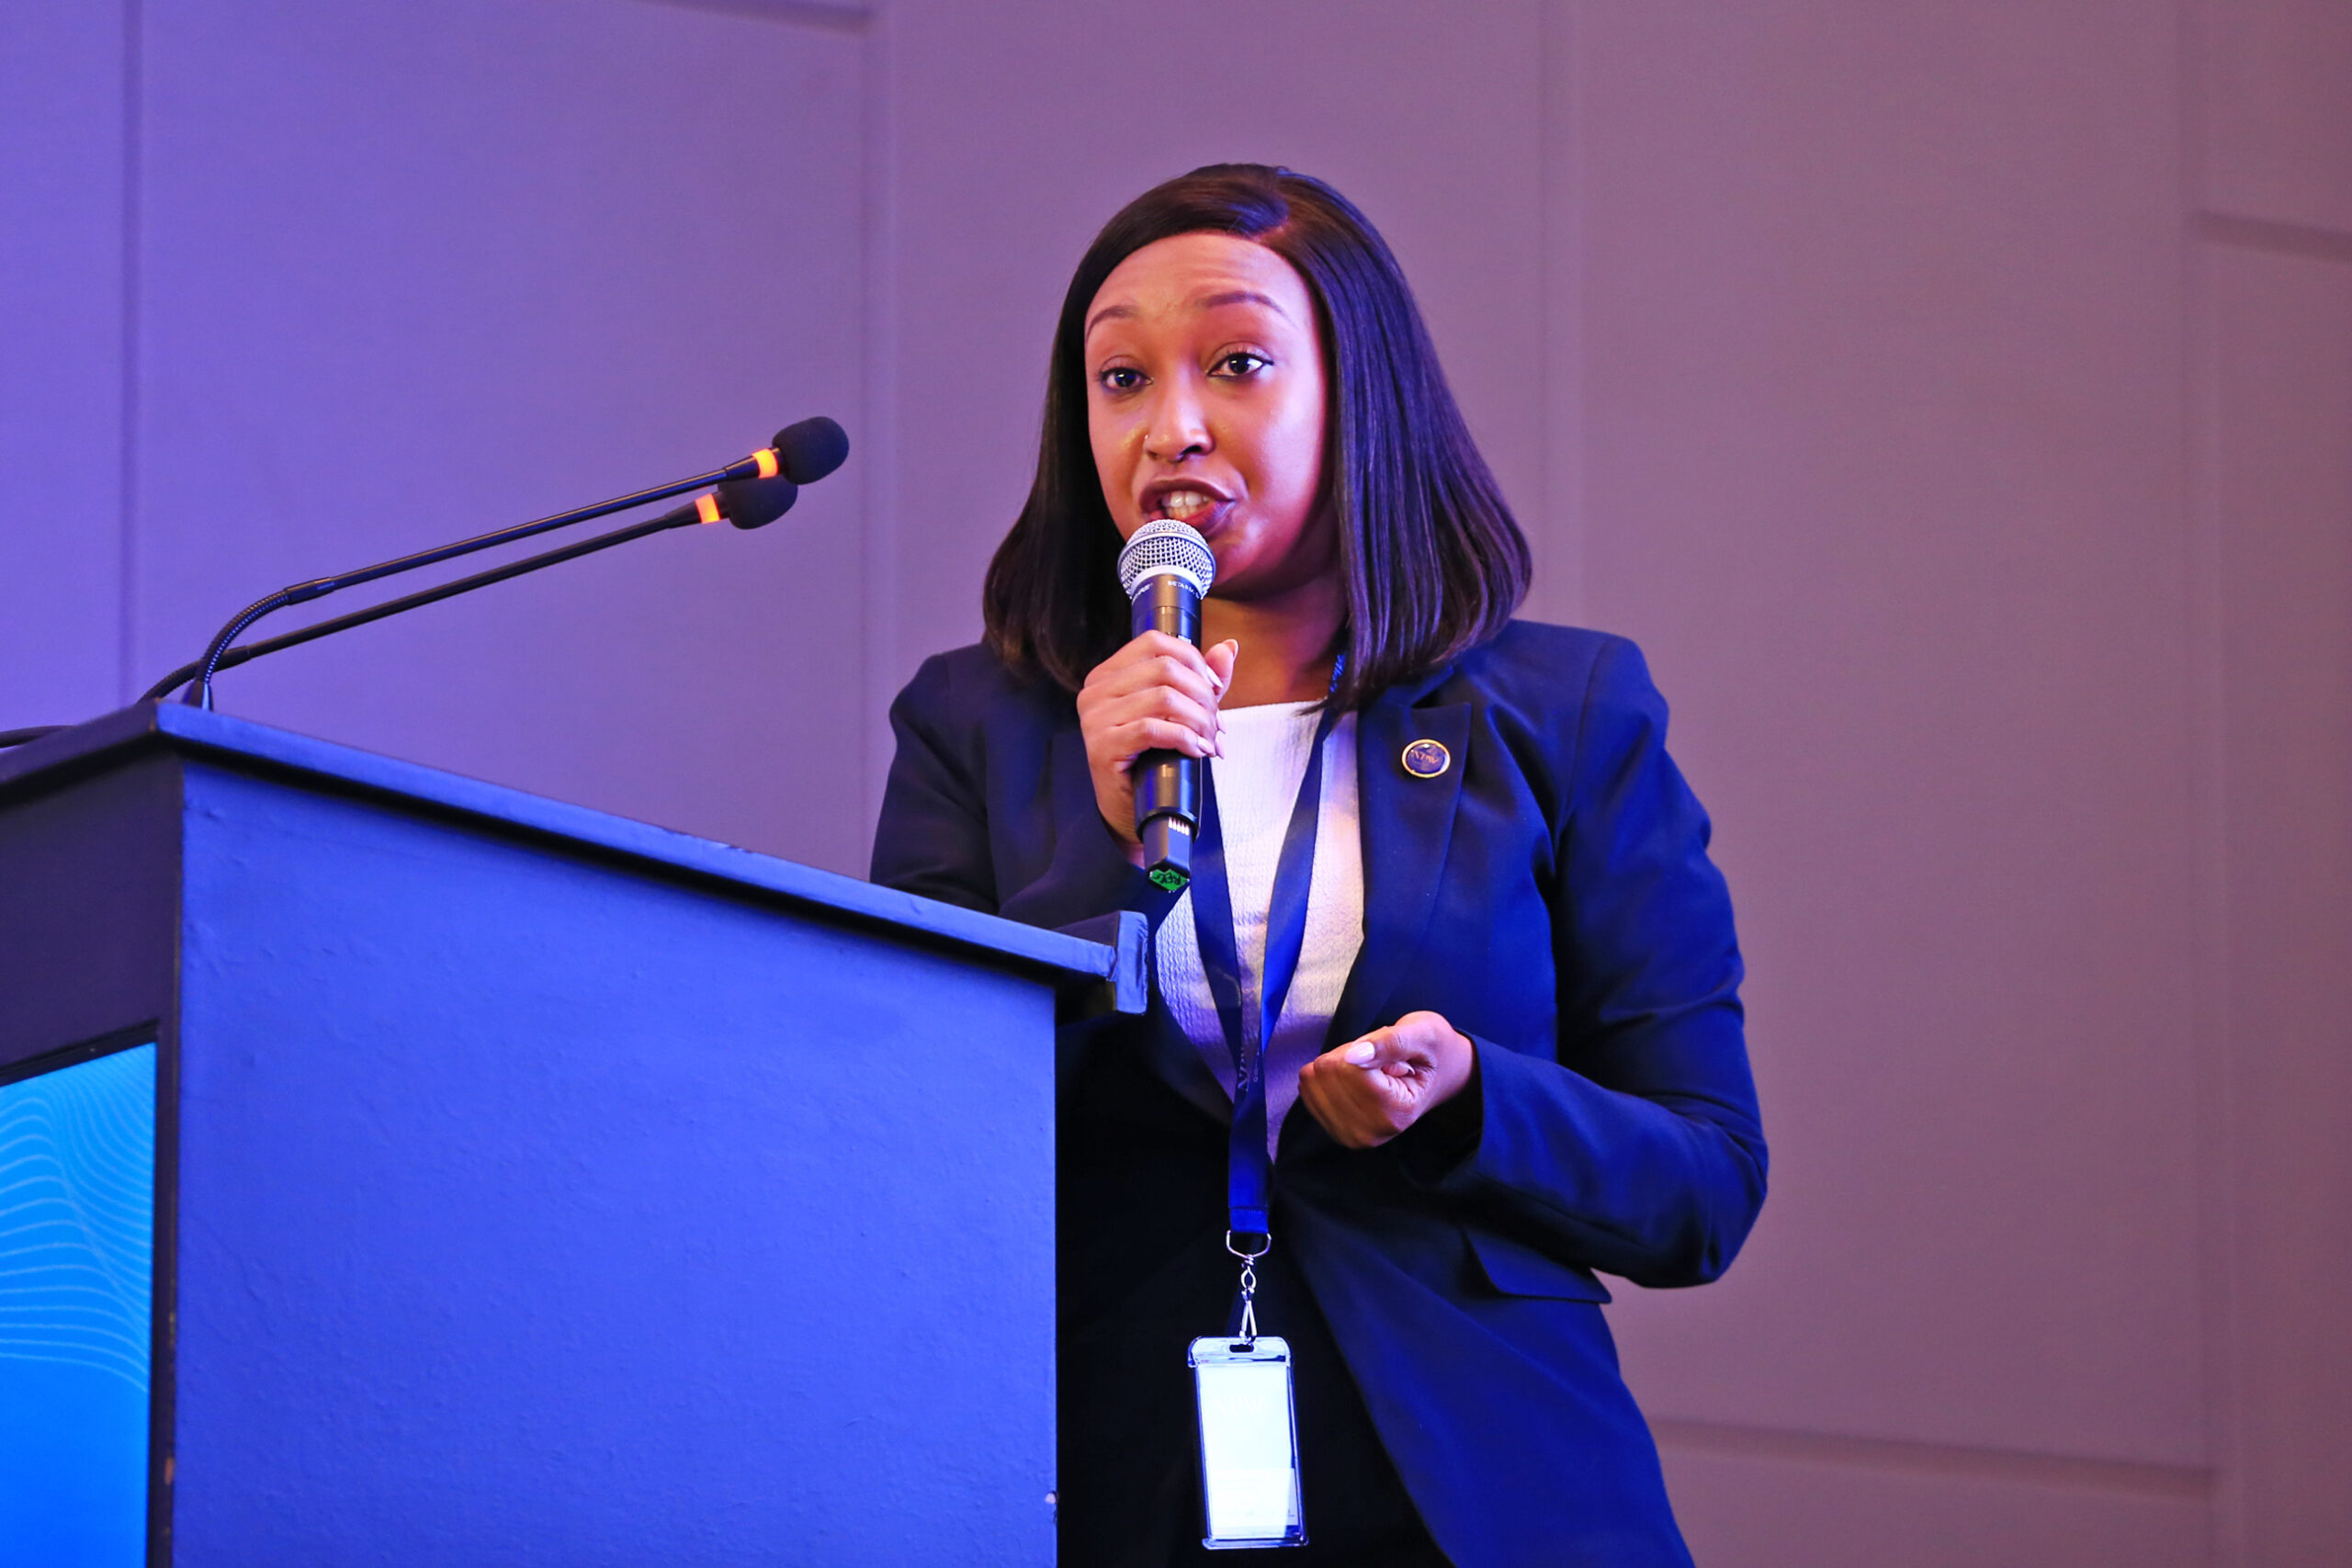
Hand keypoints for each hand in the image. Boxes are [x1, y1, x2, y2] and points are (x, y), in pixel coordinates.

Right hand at [1076, 632, 1239, 865]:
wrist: (1131, 811)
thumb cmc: (1152, 760)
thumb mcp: (1179, 713)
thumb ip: (1201, 680)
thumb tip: (1228, 648)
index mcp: (1108, 675)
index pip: (1154, 642)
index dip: (1193, 660)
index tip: (1215, 687)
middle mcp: (1094, 691)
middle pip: (1164, 669)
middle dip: (1202, 695)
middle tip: (1216, 723)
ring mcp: (1094, 719)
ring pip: (1163, 697)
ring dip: (1199, 719)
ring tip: (1210, 740)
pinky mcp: (1102, 746)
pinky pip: (1152, 729)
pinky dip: (1184, 737)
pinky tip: (1197, 750)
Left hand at [1296, 1010, 1476, 1148]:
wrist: (1440, 1075)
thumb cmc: (1434, 1052)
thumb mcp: (1423, 1033)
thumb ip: (1389, 1043)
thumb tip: (1353, 1057)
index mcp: (1396, 1113)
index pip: (1350, 1068)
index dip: (1364, 1047)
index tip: (1388, 1055)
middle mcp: (1370, 1133)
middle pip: (1328, 1073)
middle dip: (1348, 1056)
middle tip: (1378, 1062)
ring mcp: (1350, 1136)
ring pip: (1314, 1080)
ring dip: (1338, 1065)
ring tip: (1370, 1071)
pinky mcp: (1335, 1130)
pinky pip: (1307, 1089)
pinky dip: (1327, 1076)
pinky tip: (1354, 1081)